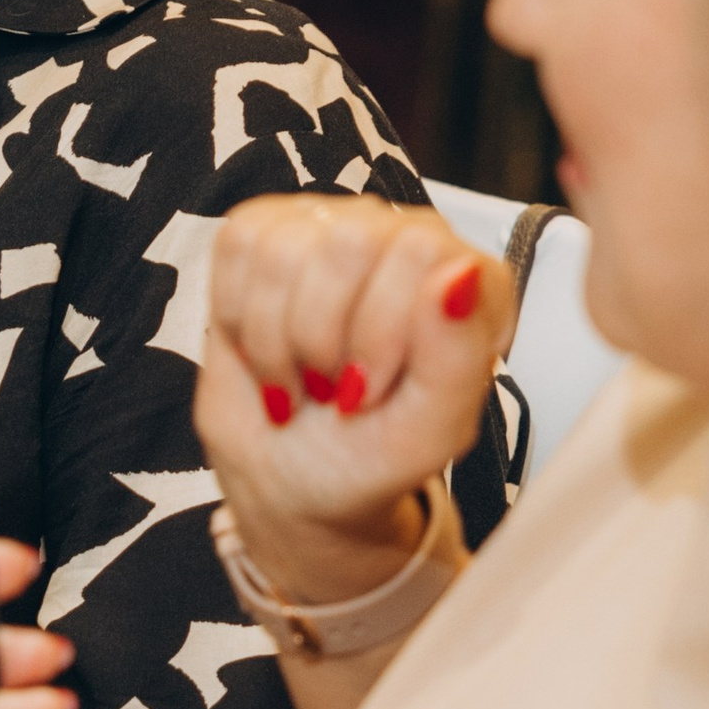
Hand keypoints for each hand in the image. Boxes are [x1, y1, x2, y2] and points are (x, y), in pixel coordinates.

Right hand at [195, 194, 512, 606]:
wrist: (291, 480)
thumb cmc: (367, 456)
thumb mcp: (427, 432)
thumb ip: (458, 355)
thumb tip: (461, 273)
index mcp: (469, 281)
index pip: (418, 251)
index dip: (378, 334)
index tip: (369, 390)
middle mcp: (405, 239)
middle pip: (347, 242)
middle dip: (322, 338)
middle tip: (333, 387)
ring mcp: (335, 227)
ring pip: (283, 250)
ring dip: (278, 341)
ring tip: (302, 377)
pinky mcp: (268, 234)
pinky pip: (239, 245)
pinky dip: (240, 318)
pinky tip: (268, 348)